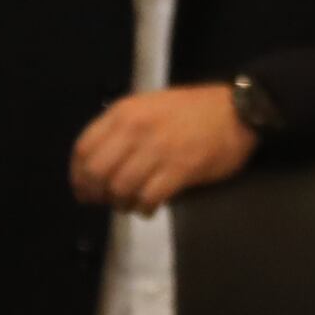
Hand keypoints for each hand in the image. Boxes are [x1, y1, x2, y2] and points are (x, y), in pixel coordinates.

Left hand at [69, 84, 262, 214]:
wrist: (237, 111)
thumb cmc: (192, 110)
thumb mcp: (148, 106)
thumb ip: (122, 127)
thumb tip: (100, 163)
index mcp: (124, 112)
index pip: (84, 148)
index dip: (77, 175)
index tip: (82, 190)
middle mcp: (136, 130)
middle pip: (97, 172)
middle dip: (96, 193)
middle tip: (104, 202)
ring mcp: (158, 150)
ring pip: (121, 188)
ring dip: (121, 203)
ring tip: (131, 204)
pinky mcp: (180, 169)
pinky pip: (149, 198)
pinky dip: (144, 209)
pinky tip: (149, 208)